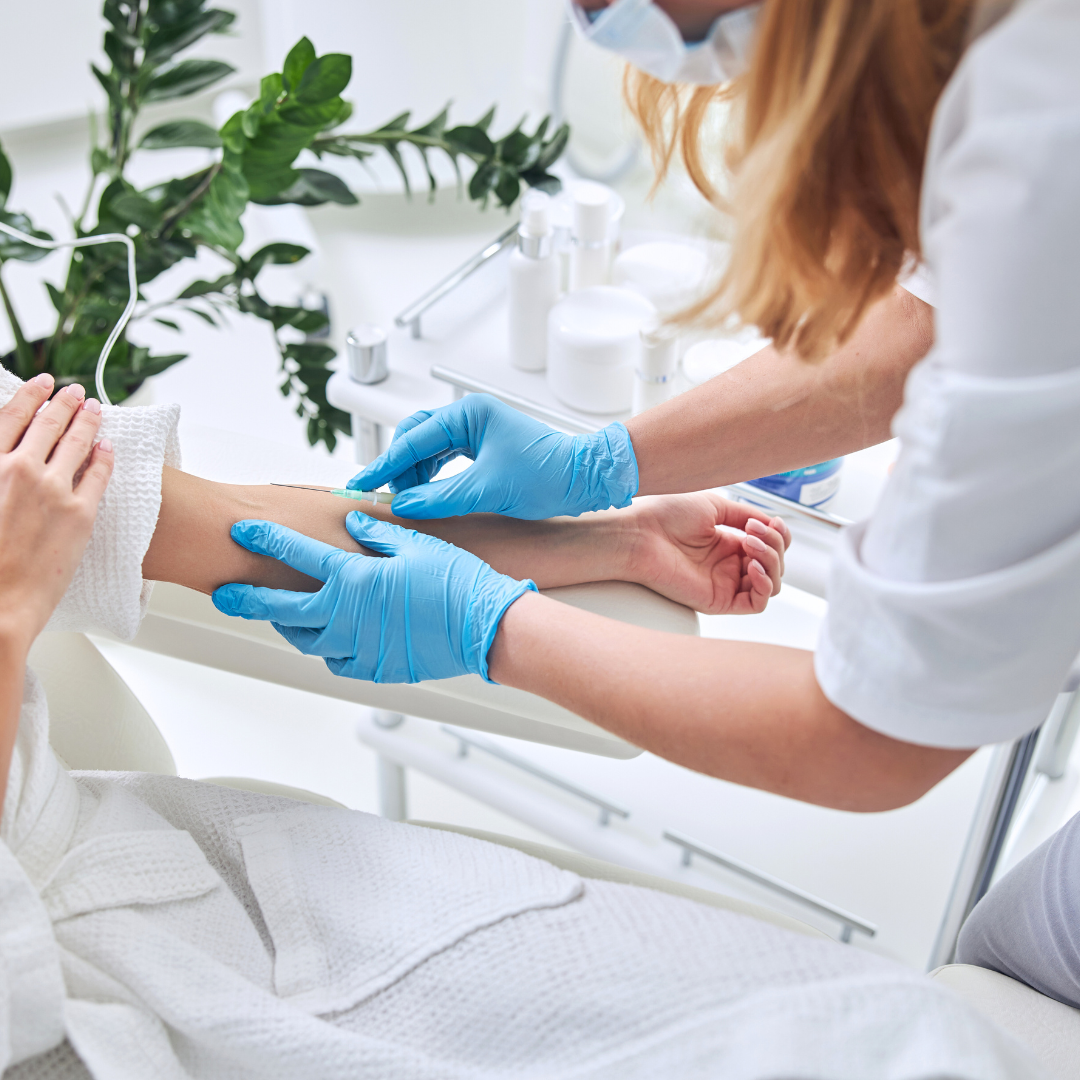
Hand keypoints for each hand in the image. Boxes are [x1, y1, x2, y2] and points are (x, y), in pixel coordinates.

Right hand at [0, 376, 113, 651]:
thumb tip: (7, 460)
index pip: (11, 416)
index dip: (31, 396)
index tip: (43, 384)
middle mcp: (20, 470)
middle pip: (49, 423)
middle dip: (65, 402)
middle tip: (76, 392)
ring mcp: (53, 490)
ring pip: (78, 442)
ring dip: (89, 421)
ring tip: (96, 409)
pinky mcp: (81, 513)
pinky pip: (99, 474)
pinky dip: (105, 456)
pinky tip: (108, 448)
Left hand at [212, 513, 535, 682]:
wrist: (485, 629)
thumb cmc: (457, 584)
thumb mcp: (417, 545)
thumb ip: (377, 533)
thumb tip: (352, 523)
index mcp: (354, 579)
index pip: (295, 555)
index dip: (265, 540)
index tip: (242, 532)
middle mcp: (346, 616)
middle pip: (280, 609)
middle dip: (246, 600)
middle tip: (224, 595)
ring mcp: (359, 647)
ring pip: (305, 640)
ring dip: (287, 626)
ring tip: (277, 617)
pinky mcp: (376, 669)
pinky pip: (337, 661)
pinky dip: (326, 649)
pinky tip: (327, 640)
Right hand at [348, 394, 638, 519]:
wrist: (586, 479)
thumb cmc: (548, 475)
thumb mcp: (488, 489)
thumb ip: (441, 497)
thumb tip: (405, 505)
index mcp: (469, 413)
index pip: (413, 438)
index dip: (385, 464)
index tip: (362, 483)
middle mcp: (470, 416)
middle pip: (416, 436)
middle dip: (398, 466)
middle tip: (383, 494)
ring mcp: (477, 431)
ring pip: (429, 448)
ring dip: (414, 473)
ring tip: (405, 499)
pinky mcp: (484, 448)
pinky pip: (445, 458)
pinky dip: (430, 476)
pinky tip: (425, 494)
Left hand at [624, 493, 790, 614]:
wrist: (640, 533)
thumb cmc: (666, 515)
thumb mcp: (715, 506)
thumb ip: (747, 515)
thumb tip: (773, 523)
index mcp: (728, 543)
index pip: (771, 547)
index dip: (779, 536)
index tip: (770, 522)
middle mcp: (728, 565)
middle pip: (775, 564)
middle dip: (774, 545)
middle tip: (753, 532)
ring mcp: (724, 583)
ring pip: (771, 583)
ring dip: (771, 562)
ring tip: (749, 545)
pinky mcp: (718, 600)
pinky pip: (756, 603)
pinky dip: (765, 586)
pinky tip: (753, 568)